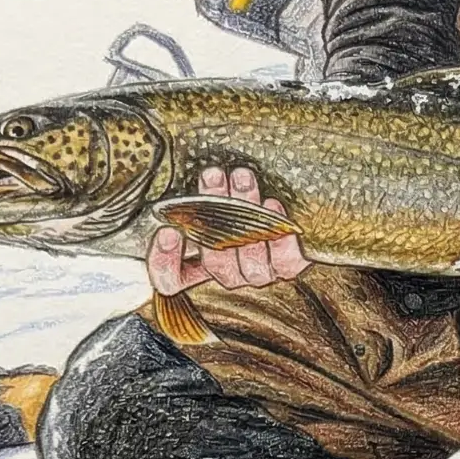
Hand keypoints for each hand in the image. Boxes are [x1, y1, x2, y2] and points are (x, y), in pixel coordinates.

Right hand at [146, 166, 307, 294]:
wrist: (294, 218)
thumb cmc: (242, 203)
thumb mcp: (212, 201)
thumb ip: (195, 202)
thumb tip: (190, 183)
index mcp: (200, 266)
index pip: (171, 281)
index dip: (165, 263)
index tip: (167, 232)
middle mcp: (229, 276)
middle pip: (214, 262)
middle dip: (211, 213)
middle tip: (212, 177)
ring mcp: (258, 275)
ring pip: (249, 258)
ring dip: (244, 212)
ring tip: (242, 178)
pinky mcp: (288, 268)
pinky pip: (284, 261)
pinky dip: (279, 235)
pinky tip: (272, 205)